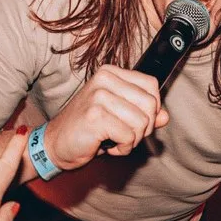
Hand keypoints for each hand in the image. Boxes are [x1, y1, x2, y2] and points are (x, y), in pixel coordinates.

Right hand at [40, 65, 168, 168]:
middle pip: (150, 104)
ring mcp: (99, 96)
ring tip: (114, 140)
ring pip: (142, 122)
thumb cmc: (88, 130)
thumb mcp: (119, 116)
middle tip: (124, 134)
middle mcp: (104, 79)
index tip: (135, 121)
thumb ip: (143, 113)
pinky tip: (107, 146)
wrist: (56, 144)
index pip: (151, 85)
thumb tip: (165, 116)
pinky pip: (129, 136)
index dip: (151, 108)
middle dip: (143, 128)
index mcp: (110, 73)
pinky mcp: (95, 116)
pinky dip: (123, 148)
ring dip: (132, 140)